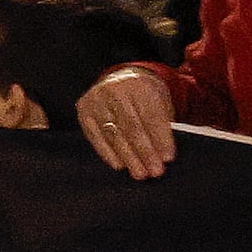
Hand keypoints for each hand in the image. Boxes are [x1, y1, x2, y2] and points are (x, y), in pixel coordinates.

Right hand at [78, 62, 178, 178]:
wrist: (122, 79)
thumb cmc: (145, 97)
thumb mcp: (160, 102)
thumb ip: (162, 124)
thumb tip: (162, 155)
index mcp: (139, 85)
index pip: (150, 115)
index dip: (160, 138)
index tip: (168, 158)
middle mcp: (114, 89)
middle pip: (131, 126)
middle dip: (145, 152)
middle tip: (155, 171)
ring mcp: (96, 99)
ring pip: (113, 134)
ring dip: (128, 156)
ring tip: (140, 173)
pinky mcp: (83, 110)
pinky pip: (95, 136)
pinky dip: (108, 153)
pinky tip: (119, 165)